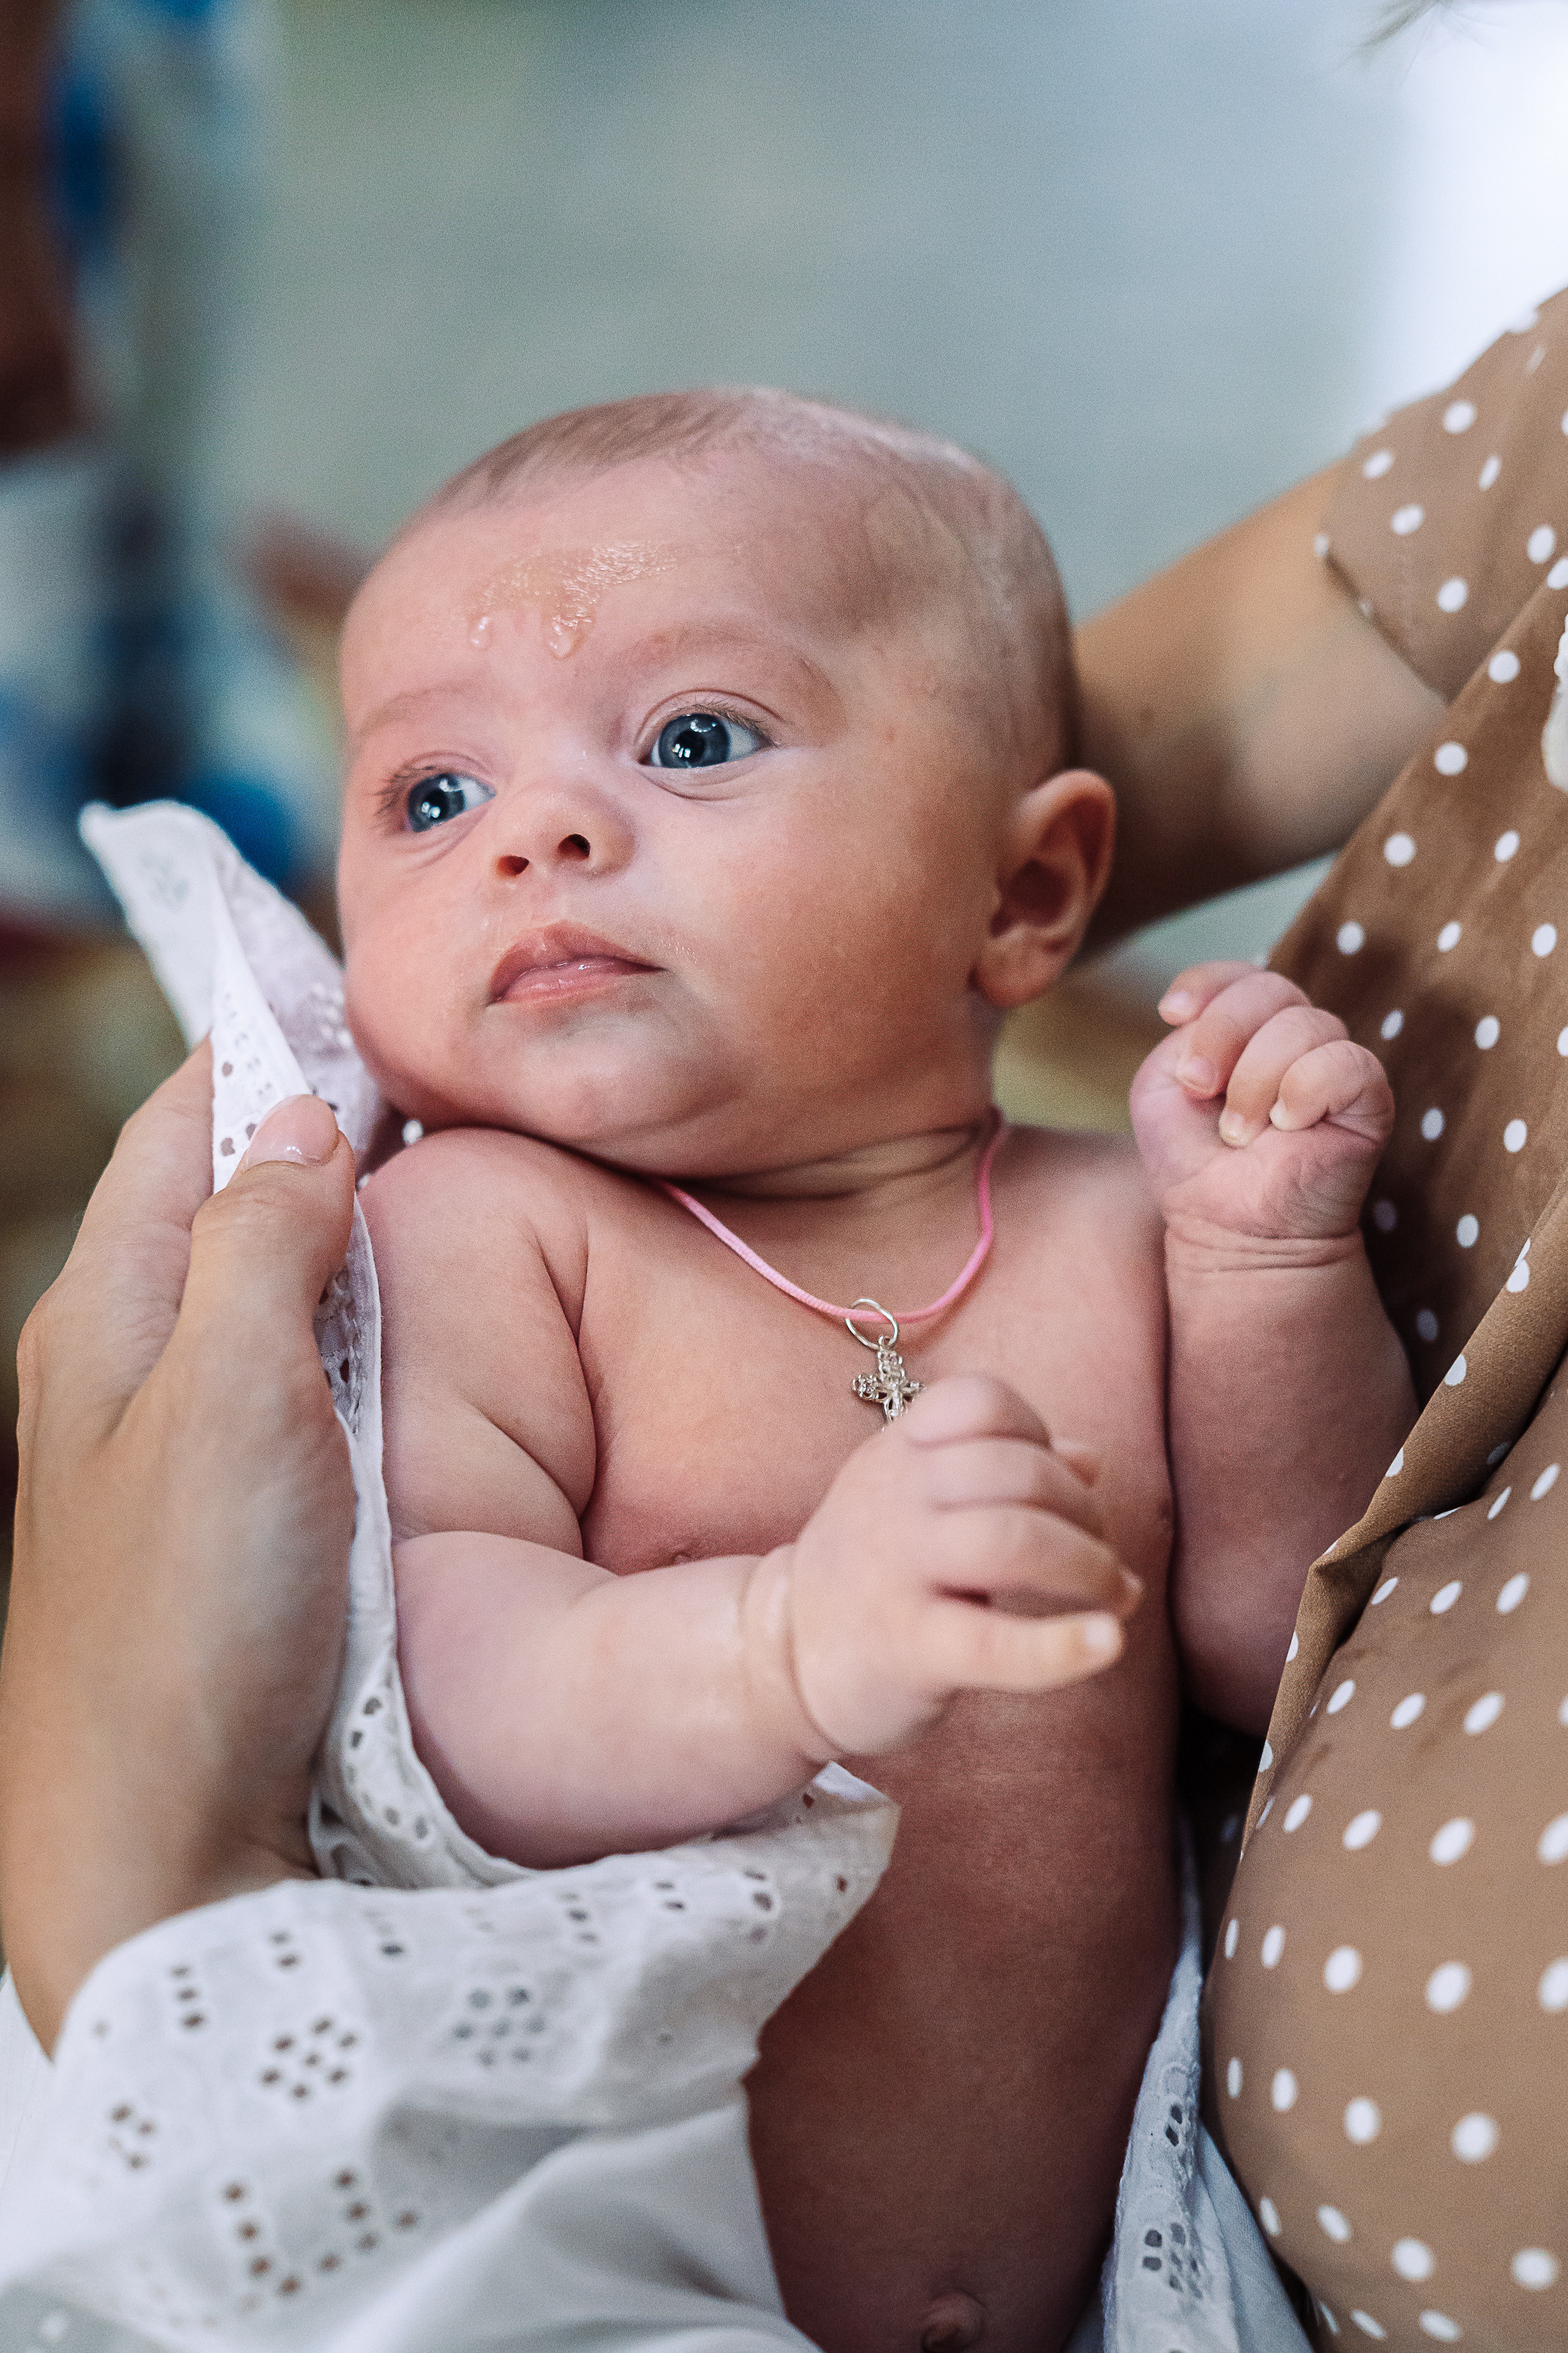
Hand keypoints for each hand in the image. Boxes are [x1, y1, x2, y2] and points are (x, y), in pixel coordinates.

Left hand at [0, 1049, 356, 2048]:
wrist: (157, 1846)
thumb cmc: (185, 1622)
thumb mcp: (230, 1400)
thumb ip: (259, 1245)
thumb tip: (298, 1123)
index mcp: (104, 1310)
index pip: (181, 1121)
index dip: (263, 1045)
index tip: (357, 994)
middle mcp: (118, 1363)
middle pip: (212, 1196)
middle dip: (305, 1127)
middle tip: (424, 1082)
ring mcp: (163, 1445)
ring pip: (249, 1287)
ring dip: (327, 1228)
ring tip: (426, 1185)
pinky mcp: (217, 1519)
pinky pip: (278, 1376)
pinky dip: (338, 1324)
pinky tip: (400, 1341)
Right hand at [766, 1374, 1139, 1757]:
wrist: (780, 1657)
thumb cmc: (872, 1570)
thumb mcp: (921, 1499)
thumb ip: (1002, 1470)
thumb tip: (1092, 1457)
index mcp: (898, 1452)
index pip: (983, 1401)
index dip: (1038, 1435)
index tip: (1055, 1486)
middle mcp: (894, 1497)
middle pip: (1017, 1473)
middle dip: (1085, 1514)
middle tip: (1104, 1559)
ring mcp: (897, 1570)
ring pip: (1015, 1541)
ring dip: (1090, 1567)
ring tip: (1116, 1597)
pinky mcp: (909, 1648)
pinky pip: (996, 1643)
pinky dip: (1061, 1645)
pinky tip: (1106, 1643)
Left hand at [1129, 960, 1393, 1248]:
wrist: (1231, 1228)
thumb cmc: (1195, 1163)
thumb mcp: (1160, 1091)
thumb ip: (1181, 1040)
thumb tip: (1212, 1019)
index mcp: (1247, 1029)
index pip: (1238, 975)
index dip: (1206, 983)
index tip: (1171, 1014)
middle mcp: (1293, 1038)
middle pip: (1270, 987)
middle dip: (1223, 1033)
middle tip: (1201, 1089)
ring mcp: (1332, 1064)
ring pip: (1304, 1024)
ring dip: (1255, 1080)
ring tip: (1241, 1131)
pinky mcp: (1368, 1097)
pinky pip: (1345, 1062)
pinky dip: (1304, 1091)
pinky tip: (1289, 1126)